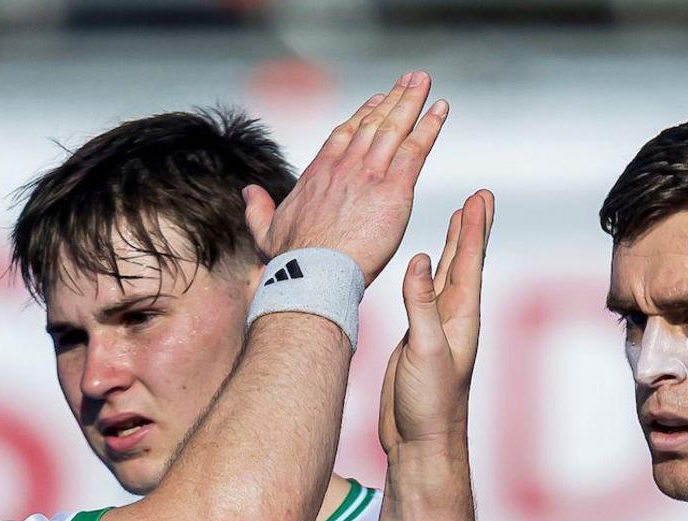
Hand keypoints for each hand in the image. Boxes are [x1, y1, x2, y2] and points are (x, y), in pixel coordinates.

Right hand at [249, 72, 449, 283]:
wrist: (314, 273)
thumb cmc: (292, 260)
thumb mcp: (266, 231)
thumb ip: (258, 209)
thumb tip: (248, 192)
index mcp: (319, 173)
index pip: (345, 135)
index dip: (363, 115)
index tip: (377, 101)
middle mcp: (345, 166)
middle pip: (373, 123)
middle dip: (393, 99)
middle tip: (409, 80)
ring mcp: (369, 174)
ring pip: (395, 128)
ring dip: (411, 102)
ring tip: (423, 82)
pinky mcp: (392, 189)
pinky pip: (415, 150)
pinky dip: (429, 127)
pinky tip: (439, 110)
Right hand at [379, 190, 493, 454]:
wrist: (420, 442)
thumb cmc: (429, 404)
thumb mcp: (426, 350)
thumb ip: (420, 306)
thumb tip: (418, 259)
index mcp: (461, 318)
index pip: (467, 263)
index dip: (473, 229)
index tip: (479, 198)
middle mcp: (452, 319)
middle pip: (463, 263)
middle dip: (470, 229)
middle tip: (480, 197)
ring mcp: (435, 329)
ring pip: (445, 276)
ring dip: (452, 247)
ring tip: (459, 219)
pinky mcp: (417, 340)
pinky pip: (424, 296)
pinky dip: (426, 274)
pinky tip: (424, 267)